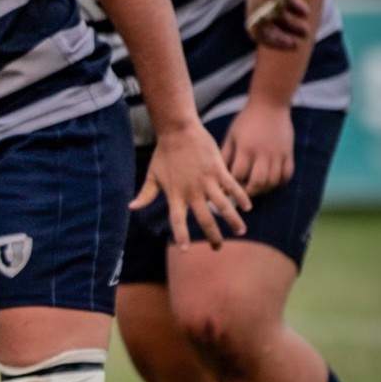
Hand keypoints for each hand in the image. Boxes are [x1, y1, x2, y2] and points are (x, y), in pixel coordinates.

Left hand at [131, 119, 250, 250]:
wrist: (178, 130)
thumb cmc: (164, 154)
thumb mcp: (152, 175)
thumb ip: (145, 194)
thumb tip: (131, 208)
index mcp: (175, 194)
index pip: (177, 220)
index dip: (180, 235)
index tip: (184, 250)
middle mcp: (191, 191)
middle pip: (204, 219)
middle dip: (213, 236)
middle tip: (218, 248)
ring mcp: (206, 181)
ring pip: (223, 205)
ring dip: (233, 220)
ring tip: (241, 232)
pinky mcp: (218, 169)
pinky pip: (232, 186)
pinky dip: (241, 197)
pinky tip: (248, 207)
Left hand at [222, 99, 293, 196]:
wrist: (270, 104)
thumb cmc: (246, 120)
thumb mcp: (231, 135)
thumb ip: (225, 154)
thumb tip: (218, 174)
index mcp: (246, 148)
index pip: (237, 175)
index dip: (230, 185)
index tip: (224, 191)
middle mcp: (263, 153)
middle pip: (257, 182)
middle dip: (248, 193)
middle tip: (241, 196)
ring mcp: (278, 154)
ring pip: (273, 181)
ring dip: (263, 189)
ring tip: (254, 190)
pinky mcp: (289, 153)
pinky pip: (287, 174)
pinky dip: (279, 182)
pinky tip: (270, 183)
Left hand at [246, 0, 322, 50]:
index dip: (292, 7)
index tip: (306, 14)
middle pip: (271, 13)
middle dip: (289, 25)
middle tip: (305, 33)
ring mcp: (255, 2)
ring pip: (264, 26)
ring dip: (281, 37)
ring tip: (297, 43)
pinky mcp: (254, 13)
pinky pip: (258, 34)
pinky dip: (273, 41)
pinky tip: (289, 45)